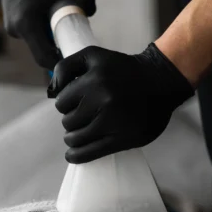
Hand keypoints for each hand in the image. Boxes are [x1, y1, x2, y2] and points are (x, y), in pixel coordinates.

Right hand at [0, 0, 96, 68]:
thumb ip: (88, 0)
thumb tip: (89, 13)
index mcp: (27, 25)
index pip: (45, 58)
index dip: (62, 62)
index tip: (76, 56)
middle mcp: (15, 30)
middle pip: (41, 49)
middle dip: (59, 43)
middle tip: (73, 30)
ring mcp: (11, 25)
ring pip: (36, 38)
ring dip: (50, 31)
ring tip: (59, 10)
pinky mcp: (10, 19)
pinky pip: (30, 29)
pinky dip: (42, 24)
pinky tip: (48, 6)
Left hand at [48, 43, 194, 163]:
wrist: (161, 81)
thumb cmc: (122, 70)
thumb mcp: (93, 56)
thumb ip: (65, 67)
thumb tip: (51, 92)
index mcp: (95, 80)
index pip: (61, 103)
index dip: (67, 103)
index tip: (78, 102)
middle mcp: (104, 101)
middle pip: (68, 122)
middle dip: (73, 119)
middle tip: (86, 115)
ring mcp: (114, 122)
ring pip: (75, 138)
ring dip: (74, 136)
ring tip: (83, 131)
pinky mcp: (124, 139)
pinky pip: (90, 152)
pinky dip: (77, 155)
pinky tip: (71, 154)